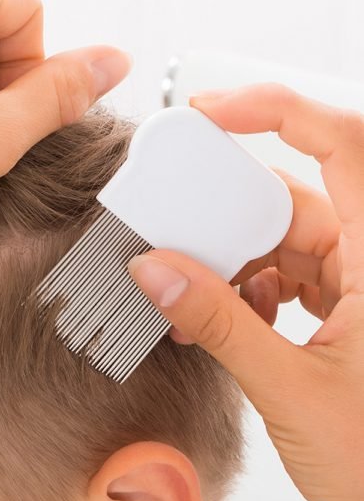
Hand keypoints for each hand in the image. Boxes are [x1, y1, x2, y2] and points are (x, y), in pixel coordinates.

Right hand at [128, 84, 363, 500]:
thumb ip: (220, 324)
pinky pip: (287, 276)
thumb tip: (156, 271)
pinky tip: (217, 320)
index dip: (277, 111)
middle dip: (228, 218)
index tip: (211, 112)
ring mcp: (359, 285)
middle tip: (172, 233)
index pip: (342, 145)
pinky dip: (247, 292)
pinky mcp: (344, 310)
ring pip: (284, 241)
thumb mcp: (289, 389)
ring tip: (188, 300)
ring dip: (231, 265)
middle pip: (294, 200)